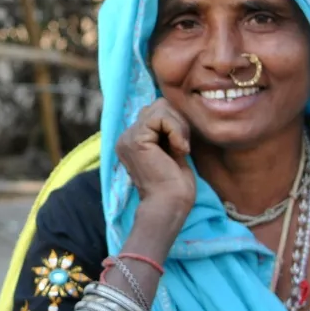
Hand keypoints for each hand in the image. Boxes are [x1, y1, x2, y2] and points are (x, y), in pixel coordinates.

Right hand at [115, 99, 195, 254]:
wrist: (170, 205)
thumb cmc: (175, 185)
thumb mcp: (172, 149)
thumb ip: (167, 130)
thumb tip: (171, 109)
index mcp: (133, 140)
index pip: (156, 112)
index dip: (175, 123)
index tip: (182, 147)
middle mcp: (126, 136)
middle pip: (158, 105)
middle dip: (178, 122)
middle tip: (183, 147)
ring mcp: (128, 137)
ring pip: (160, 108)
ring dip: (179, 127)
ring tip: (181, 149)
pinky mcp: (136, 139)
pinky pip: (161, 118)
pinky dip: (177, 131)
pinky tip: (179, 150)